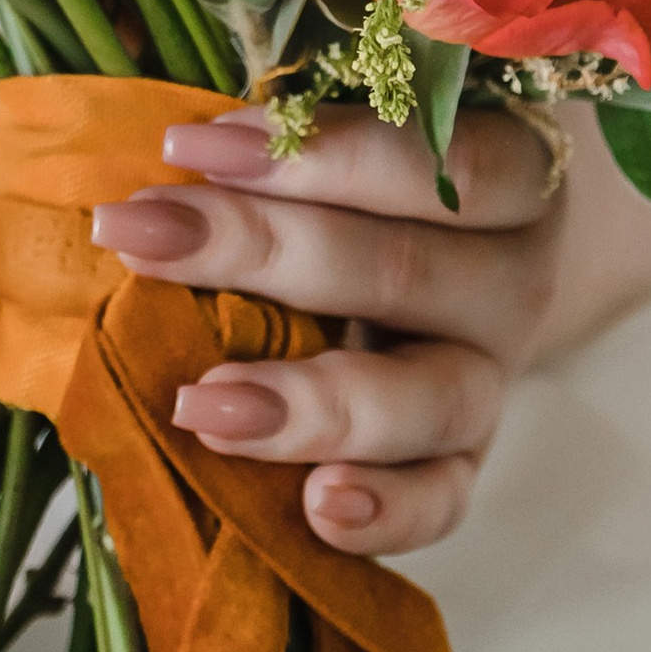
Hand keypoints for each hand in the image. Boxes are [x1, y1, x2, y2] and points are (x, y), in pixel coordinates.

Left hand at [92, 104, 565, 558]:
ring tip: (201, 408)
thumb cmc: (378, 185)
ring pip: (425, 399)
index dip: (318, 149)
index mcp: (511, 179)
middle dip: (257, 248)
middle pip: (400, 270)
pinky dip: (387, 511)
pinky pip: (443, 500)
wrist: (459, 263)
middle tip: (139, 237)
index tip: (190, 141)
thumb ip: (290, 140)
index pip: (438, 161)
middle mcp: (511, 281)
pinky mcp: (465, 463)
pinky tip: (317, 507)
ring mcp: (492, 381)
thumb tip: (164, 156)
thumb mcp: (357, 145)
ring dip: (308, 403)